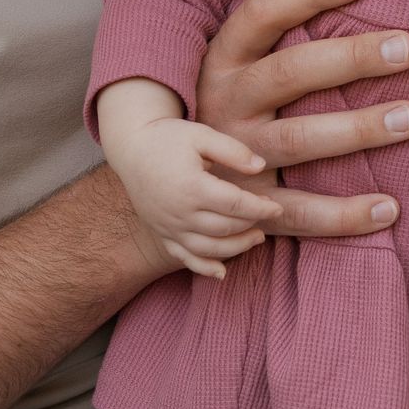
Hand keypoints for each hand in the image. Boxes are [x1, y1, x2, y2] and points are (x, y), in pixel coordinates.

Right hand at [101, 112, 270, 280]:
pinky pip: (184, 258)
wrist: (132, 148)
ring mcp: (168, 227)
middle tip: (269, 215)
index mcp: (191, 186)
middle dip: (252, 225)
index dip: (261, 208)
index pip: (236, 205)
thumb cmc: (169, 137)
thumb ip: (233, 150)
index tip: (277, 207)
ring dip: (236, 247)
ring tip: (256, 238)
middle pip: (225, 228)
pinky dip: (204, 268)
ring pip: (209, 248)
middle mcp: (179, 212)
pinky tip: (222, 273)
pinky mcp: (161, 234)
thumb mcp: (202, 135)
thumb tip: (261, 166)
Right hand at [194, 0, 408, 238]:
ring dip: (357, 129)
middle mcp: (226, 104)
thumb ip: (284, 33)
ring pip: (299, 140)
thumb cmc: (234, 103)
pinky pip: (300, 212)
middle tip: (407, 47)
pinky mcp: (252, 206)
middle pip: (288, 73)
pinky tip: (391, 208)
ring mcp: (238, 157)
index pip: (263, 14)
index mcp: (223, 60)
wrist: (174, 186)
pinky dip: (345, 216)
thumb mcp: (241, 64)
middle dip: (350, 58)